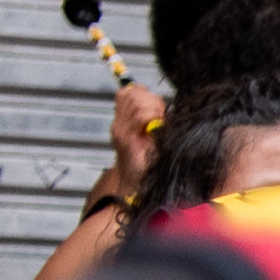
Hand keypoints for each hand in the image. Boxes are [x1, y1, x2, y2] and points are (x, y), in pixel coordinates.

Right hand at [110, 73, 163, 194]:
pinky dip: (152, 118)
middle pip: (132, 93)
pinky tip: (155, 130)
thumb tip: (159, 101)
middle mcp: (119, 124)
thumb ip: (153, 118)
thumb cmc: (151, 163)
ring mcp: (121, 131)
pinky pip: (141, 116)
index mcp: (124, 121)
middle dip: (151, 100)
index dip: (143, 93)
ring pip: (138, 102)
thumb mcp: (153, 135)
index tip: (156, 108)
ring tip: (158, 124)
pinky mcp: (126, 139)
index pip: (128, 92)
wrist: (139, 187)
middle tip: (160, 116)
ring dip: (153, 109)